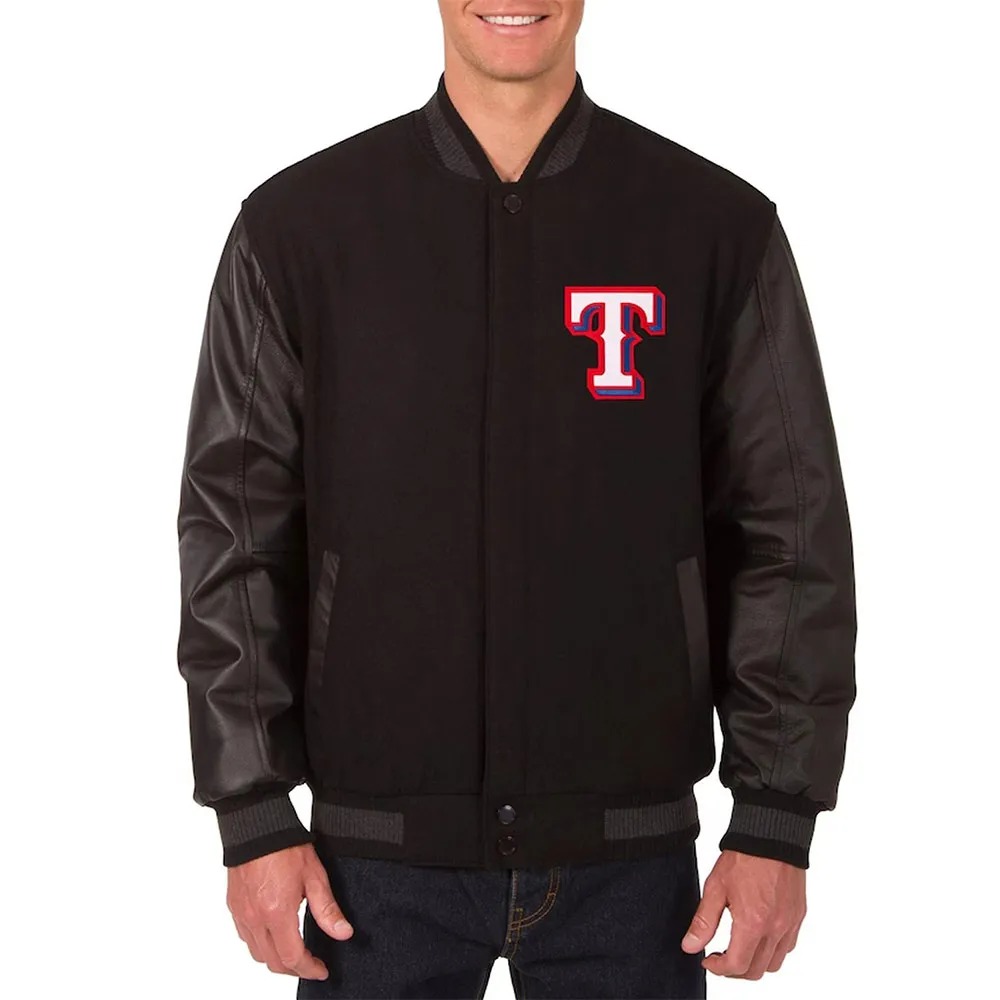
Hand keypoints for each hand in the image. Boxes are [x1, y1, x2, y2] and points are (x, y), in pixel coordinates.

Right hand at [226, 842, 353, 978]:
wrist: (257, 826)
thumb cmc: (285, 846)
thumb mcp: (314, 876)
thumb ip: (328, 909)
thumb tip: (343, 933)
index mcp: (277, 913)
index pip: (292, 957)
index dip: (309, 969)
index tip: (321, 970)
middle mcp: (255, 919)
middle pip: (272, 962)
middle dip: (293, 968)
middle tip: (310, 963)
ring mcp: (241, 914)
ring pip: (256, 953)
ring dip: (275, 958)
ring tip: (293, 951)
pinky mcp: (234, 906)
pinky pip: (245, 937)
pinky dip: (260, 944)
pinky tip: (273, 933)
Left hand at [680, 849, 805, 979]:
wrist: (771, 835)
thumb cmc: (744, 857)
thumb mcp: (715, 887)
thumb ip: (703, 921)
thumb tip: (690, 946)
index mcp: (753, 923)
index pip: (737, 965)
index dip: (718, 969)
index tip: (707, 961)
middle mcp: (776, 929)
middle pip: (756, 971)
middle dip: (735, 970)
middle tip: (720, 957)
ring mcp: (790, 924)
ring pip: (774, 963)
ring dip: (755, 963)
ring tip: (738, 948)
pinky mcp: (798, 916)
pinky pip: (787, 947)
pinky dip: (772, 951)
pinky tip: (758, 936)